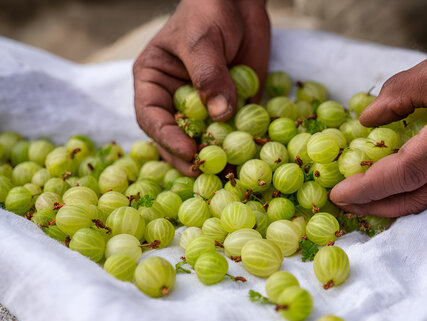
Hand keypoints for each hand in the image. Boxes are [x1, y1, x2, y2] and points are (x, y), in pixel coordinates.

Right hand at [133, 0, 269, 175]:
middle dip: (191, 157)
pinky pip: (232, 131)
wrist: (240, 2)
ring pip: (204, 139)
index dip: (167, 138)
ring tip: (230, 174)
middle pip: (176, 137)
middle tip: (208, 173)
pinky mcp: (229, 108)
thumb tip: (221, 114)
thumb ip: (209, 75)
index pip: (152, 117)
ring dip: (217, 157)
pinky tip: (250, 157)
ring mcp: (203, 106)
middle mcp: (175, 100)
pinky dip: (240, 145)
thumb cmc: (208, 11)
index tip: (188, 151)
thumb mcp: (202, 40)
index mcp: (154, 83)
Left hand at [330, 12, 426, 216]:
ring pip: (424, 200)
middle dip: (372, 204)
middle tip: (341, 203)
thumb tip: (365, 120)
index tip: (339, 193)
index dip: (369, 186)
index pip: (404, 174)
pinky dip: (406, 194)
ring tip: (357, 201)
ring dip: (388, 204)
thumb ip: (395, 96)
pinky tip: (387, 190)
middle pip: (412, 197)